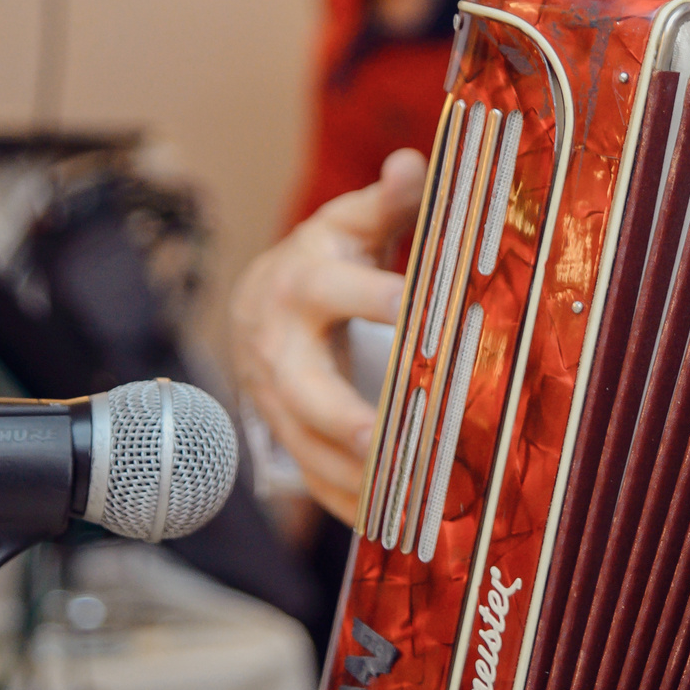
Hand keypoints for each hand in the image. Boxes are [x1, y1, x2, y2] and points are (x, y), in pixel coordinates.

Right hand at [226, 149, 426, 523]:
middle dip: (347, 419)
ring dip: (358, 478)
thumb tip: (413, 162)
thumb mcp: (349, 223)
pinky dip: (349, 506)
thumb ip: (384, 200)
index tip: (431, 317)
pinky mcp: (283, 435)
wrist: (258, 305)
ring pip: (310, 447)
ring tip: (411, 501)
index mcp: (302, 284)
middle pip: (308, 390)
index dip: (387, 302)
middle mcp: (281, 348)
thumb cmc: (323, 259)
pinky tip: (393, 526)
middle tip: (391, 441)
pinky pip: (313, 478)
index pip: (346, 293)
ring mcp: (276, 399)